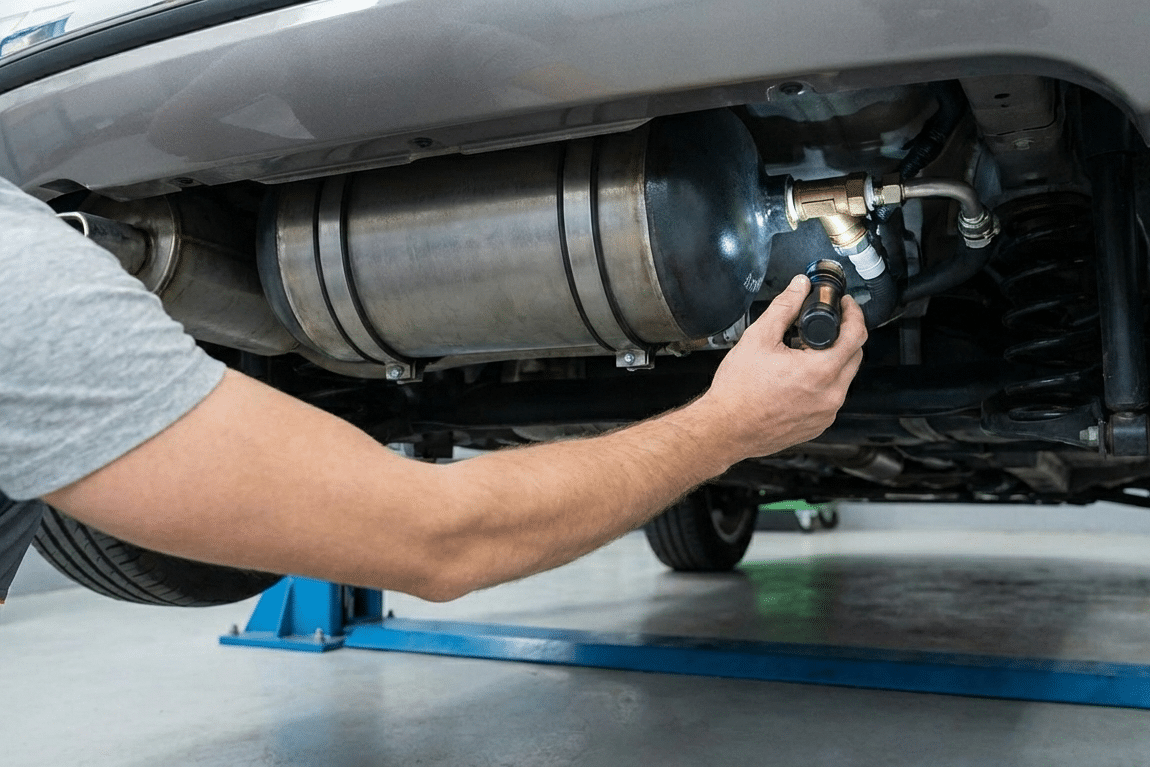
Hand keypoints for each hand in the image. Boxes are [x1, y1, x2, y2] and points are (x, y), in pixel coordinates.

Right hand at [696, 273, 866, 458]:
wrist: (725, 428)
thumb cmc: (738, 391)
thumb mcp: (758, 338)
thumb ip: (784, 307)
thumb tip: (799, 287)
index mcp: (820, 371)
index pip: (856, 335)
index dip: (853, 313)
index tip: (846, 306)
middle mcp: (830, 395)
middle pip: (855, 355)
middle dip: (843, 336)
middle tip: (823, 326)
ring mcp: (826, 413)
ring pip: (843, 378)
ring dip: (832, 361)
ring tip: (803, 354)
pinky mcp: (819, 425)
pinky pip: (831, 397)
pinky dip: (823, 383)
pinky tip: (798, 379)